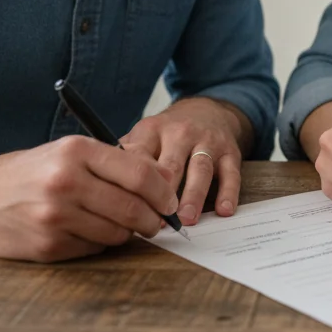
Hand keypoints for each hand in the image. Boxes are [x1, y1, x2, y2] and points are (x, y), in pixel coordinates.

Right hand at [0, 134, 178, 262]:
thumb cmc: (32, 171)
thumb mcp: (70, 152)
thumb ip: (116, 163)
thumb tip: (166, 181)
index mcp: (75, 152)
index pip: (139, 174)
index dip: (163, 192)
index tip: (170, 201)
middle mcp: (65, 181)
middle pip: (132, 207)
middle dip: (153, 219)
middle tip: (156, 221)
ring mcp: (55, 216)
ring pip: (117, 232)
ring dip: (126, 232)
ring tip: (118, 223)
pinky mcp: (47, 244)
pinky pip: (94, 247)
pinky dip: (99, 242)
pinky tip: (87, 230)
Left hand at [120, 97, 250, 225]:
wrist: (208, 111)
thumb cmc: (168, 133)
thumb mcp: (144, 135)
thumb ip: (125, 157)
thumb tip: (100, 184)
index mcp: (152, 130)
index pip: (141, 156)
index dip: (135, 183)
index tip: (130, 208)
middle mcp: (181, 133)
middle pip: (171, 164)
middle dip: (164, 193)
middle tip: (158, 220)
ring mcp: (208, 142)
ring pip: (201, 169)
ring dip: (194, 195)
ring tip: (187, 219)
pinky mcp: (230, 152)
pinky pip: (232, 173)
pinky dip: (229, 193)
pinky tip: (224, 210)